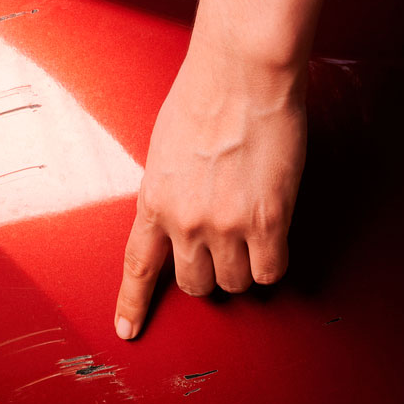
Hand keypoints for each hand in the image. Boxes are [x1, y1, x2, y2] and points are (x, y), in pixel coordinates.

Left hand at [114, 37, 306, 339]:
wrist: (242, 72)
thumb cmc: (206, 94)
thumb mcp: (166, 148)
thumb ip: (170, 189)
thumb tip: (182, 213)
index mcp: (154, 201)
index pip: (138, 267)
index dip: (132, 305)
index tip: (128, 330)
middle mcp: (184, 221)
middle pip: (195, 285)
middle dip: (210, 275)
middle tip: (226, 251)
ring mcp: (225, 225)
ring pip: (235, 283)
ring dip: (246, 269)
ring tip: (254, 235)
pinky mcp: (266, 220)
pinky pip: (271, 271)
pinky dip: (274, 262)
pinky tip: (276, 238)